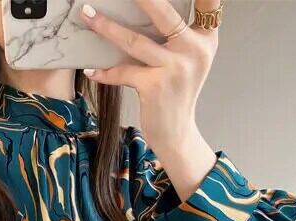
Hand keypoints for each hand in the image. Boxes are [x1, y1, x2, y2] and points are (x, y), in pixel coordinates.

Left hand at [80, 0, 218, 156]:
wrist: (176, 133)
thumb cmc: (177, 93)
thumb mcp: (188, 59)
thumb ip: (179, 33)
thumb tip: (147, 6)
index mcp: (205, 39)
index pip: (208, 3)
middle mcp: (194, 51)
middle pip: (164, 12)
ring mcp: (174, 69)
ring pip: (135, 41)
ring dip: (106, 27)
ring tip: (87, 14)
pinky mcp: (154, 88)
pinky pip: (123, 72)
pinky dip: (105, 72)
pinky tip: (91, 69)